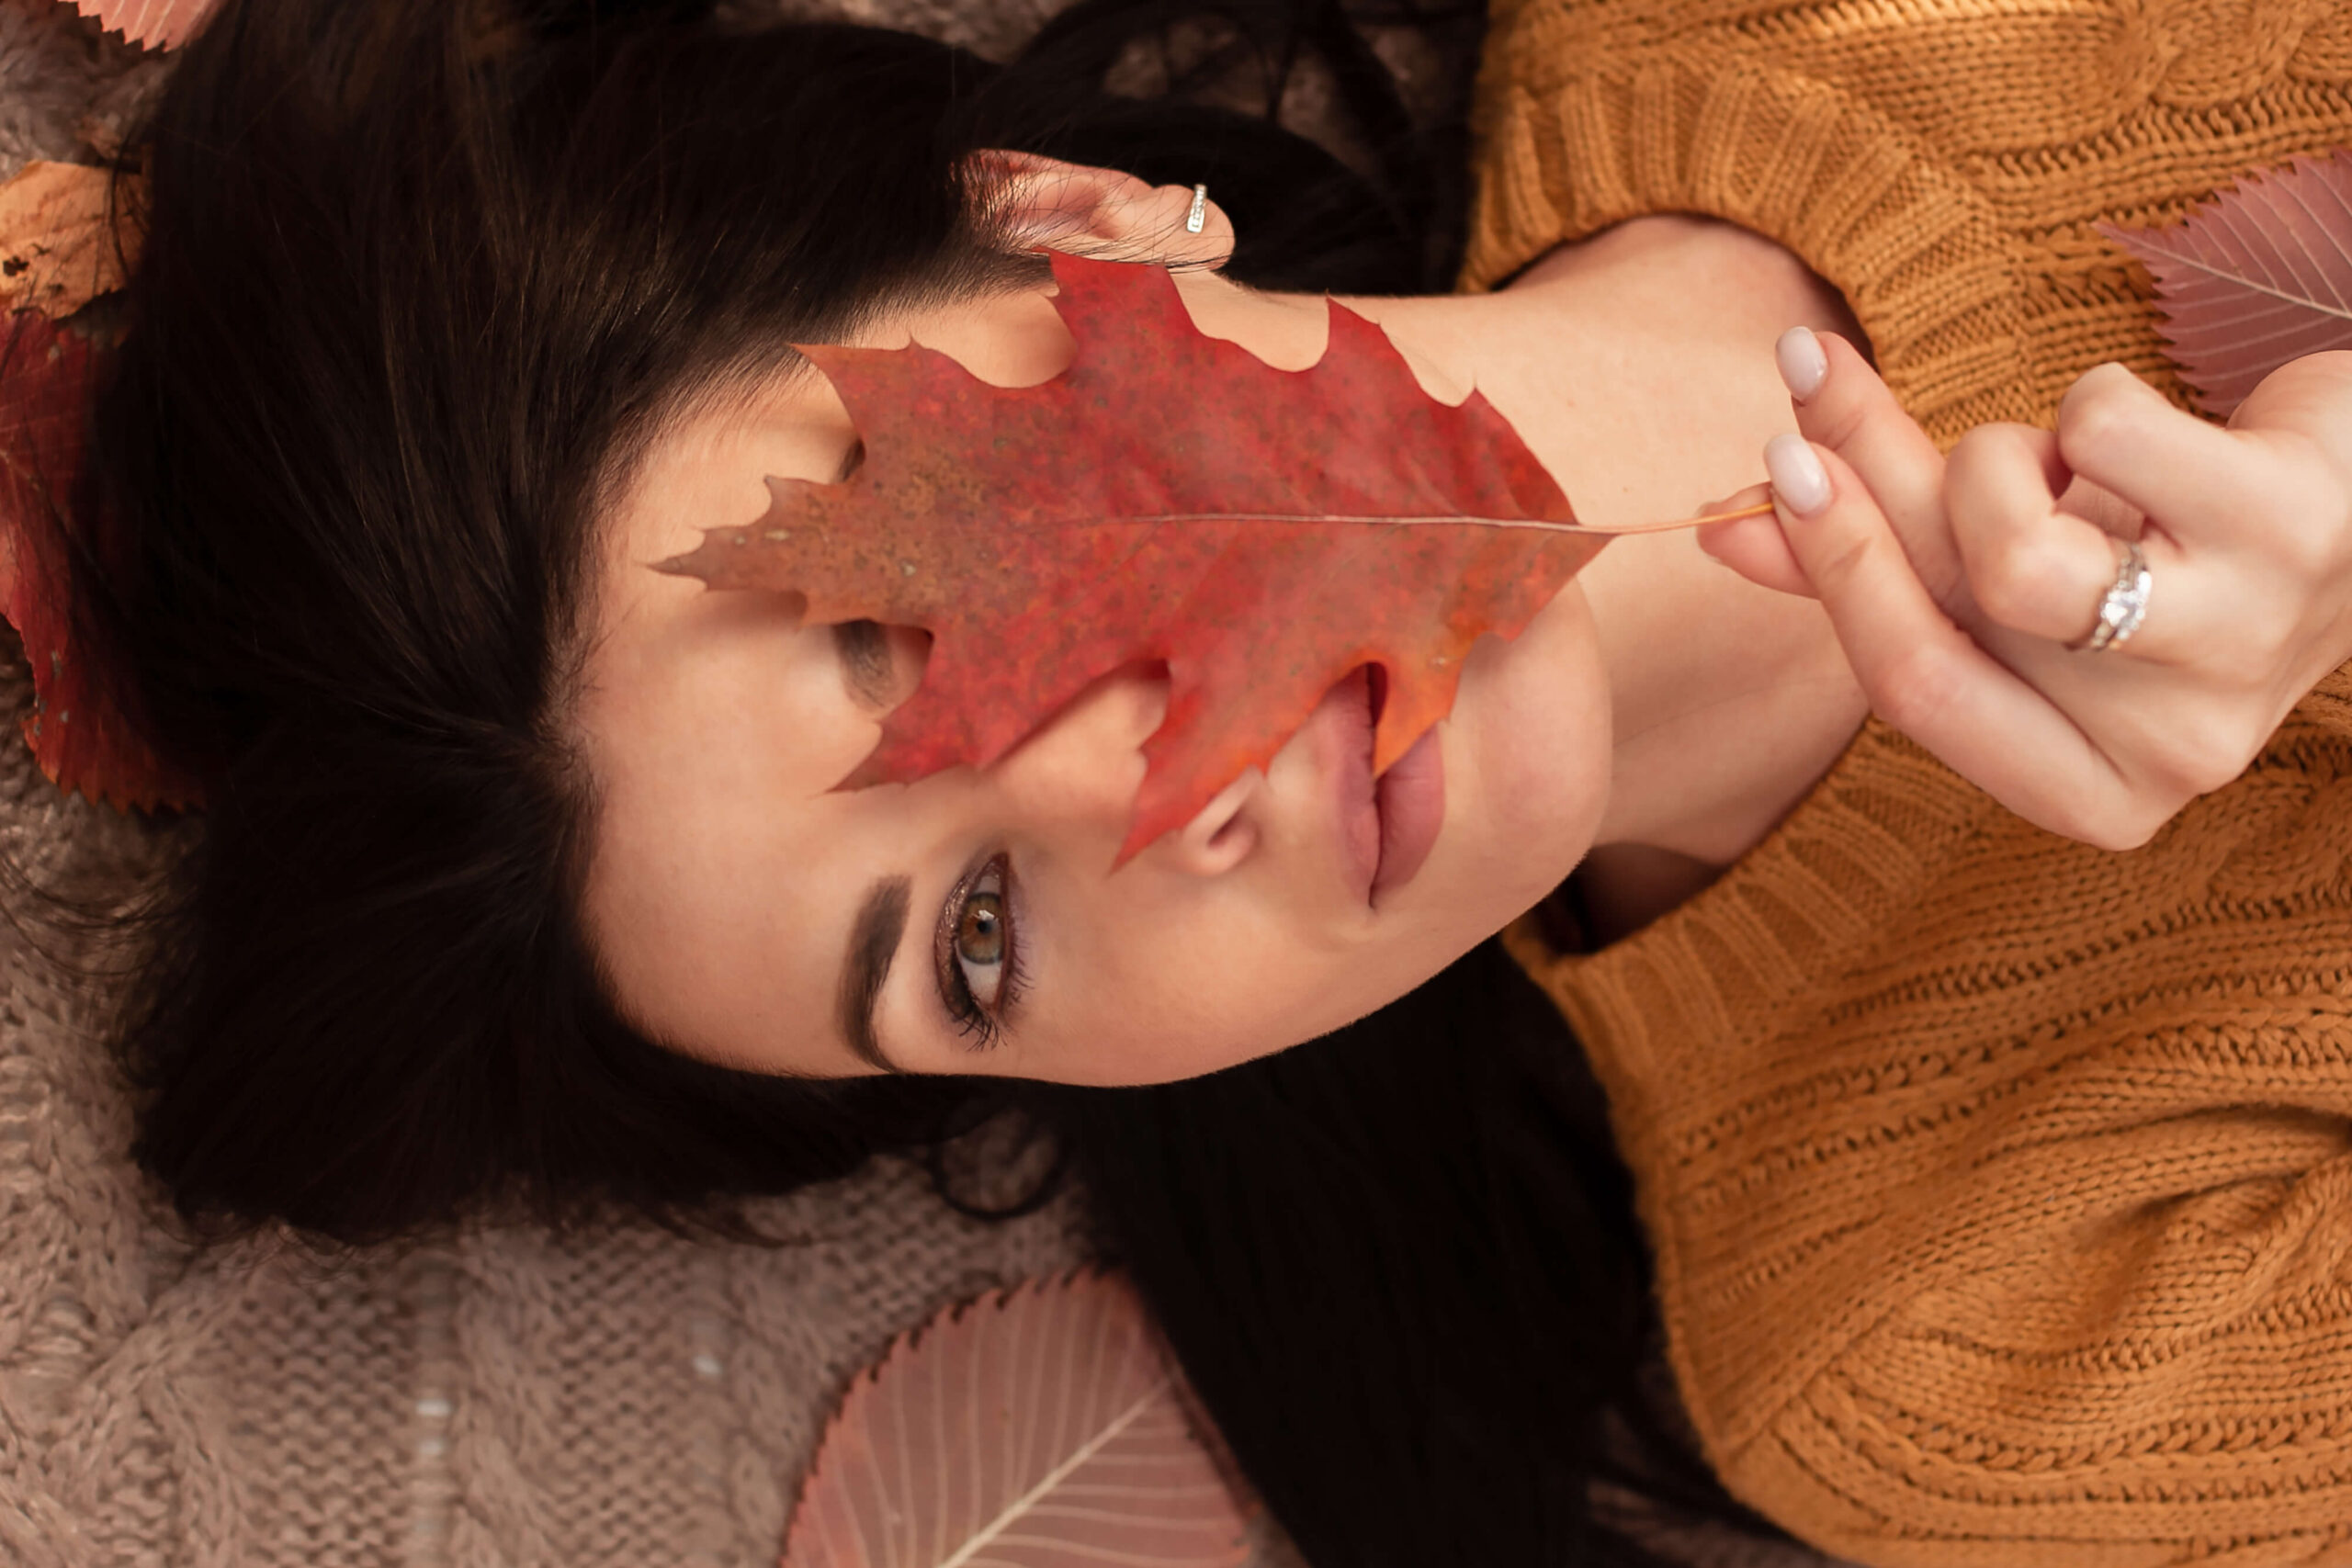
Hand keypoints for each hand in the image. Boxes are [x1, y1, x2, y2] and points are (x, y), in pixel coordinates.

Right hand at [1697, 333, 2351, 850]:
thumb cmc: (2168, 555)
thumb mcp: (2012, 591)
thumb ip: (1877, 573)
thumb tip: (1725, 534)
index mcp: (2095, 795)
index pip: (1911, 689)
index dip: (1829, 570)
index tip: (1766, 468)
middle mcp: (2177, 757)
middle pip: (1954, 603)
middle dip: (1868, 469)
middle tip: (1814, 370)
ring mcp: (2245, 653)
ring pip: (2020, 549)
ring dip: (2003, 455)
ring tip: (2055, 455)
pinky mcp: (2296, 535)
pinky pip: (2107, 438)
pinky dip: (2095, 406)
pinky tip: (2145, 438)